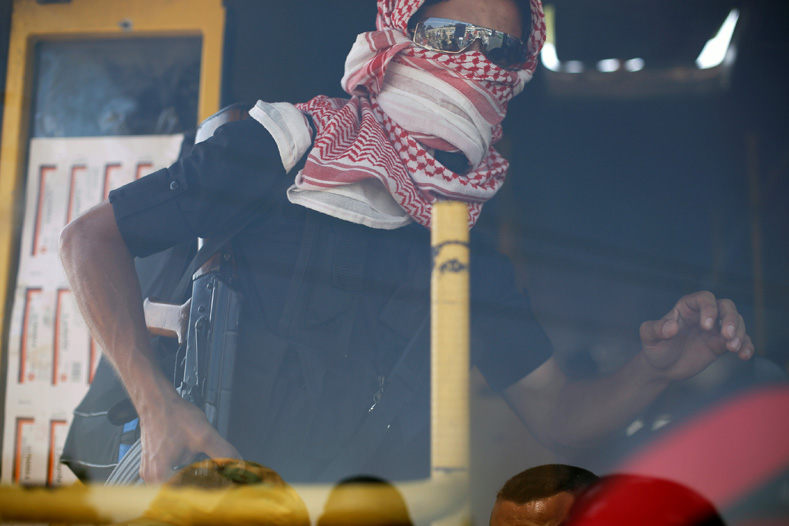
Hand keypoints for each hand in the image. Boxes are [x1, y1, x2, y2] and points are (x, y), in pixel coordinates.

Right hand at [139, 395, 240, 482]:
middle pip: (181, 492)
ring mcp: (150, 471)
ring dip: (192, 479)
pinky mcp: (152, 463)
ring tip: (206, 470)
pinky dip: (184, 471)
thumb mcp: (204, 434)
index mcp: (160, 475)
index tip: (220, 486)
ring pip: (176, 483)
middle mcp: (151, 477)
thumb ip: (223, 452)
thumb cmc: (174, 415)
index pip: (187, 496)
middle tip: (217, 478)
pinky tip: (193, 463)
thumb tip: (238, 464)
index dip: (206, 492)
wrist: (157, 400)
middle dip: (200, 486)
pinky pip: (170, 474)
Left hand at [639, 291, 753, 381]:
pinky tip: (744, 356)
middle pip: (726, 306)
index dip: (709, 309)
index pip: (704, 298)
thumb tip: (672, 327)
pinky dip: (746, 345)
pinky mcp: (721, 344)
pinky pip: (741, 340)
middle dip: (731, 319)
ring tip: (733, 348)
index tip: (707, 326)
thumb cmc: (655, 349)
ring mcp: (714, 329)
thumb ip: (656, 329)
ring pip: (736, 321)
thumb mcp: (649, 338)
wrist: (662, 368)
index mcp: (686, 308)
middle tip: (727, 336)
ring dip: (740, 332)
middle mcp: (703, 315)